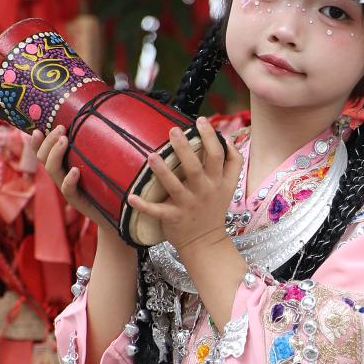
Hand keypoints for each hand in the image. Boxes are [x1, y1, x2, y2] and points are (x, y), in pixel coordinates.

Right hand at [29, 125, 111, 231]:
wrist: (114, 214)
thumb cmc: (106, 185)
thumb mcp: (97, 164)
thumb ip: (91, 147)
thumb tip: (97, 121)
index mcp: (63, 168)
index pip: (43, 153)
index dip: (36, 143)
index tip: (36, 129)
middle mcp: (62, 178)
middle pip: (44, 159)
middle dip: (48, 142)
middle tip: (60, 128)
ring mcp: (68, 190)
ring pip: (53, 172)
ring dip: (56, 154)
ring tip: (64, 140)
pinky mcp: (78, 201)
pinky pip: (69, 191)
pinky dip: (69, 180)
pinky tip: (74, 171)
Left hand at [127, 117, 242, 253]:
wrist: (205, 242)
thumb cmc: (214, 208)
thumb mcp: (229, 186)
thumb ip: (232, 162)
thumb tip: (228, 138)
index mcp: (219, 181)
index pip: (218, 155)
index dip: (210, 137)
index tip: (200, 121)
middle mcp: (205, 191)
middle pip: (196, 167)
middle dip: (185, 148)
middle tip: (173, 130)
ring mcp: (188, 205)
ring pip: (175, 186)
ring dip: (163, 171)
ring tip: (152, 155)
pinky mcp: (173, 218)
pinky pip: (157, 211)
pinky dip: (144, 205)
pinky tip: (130, 197)